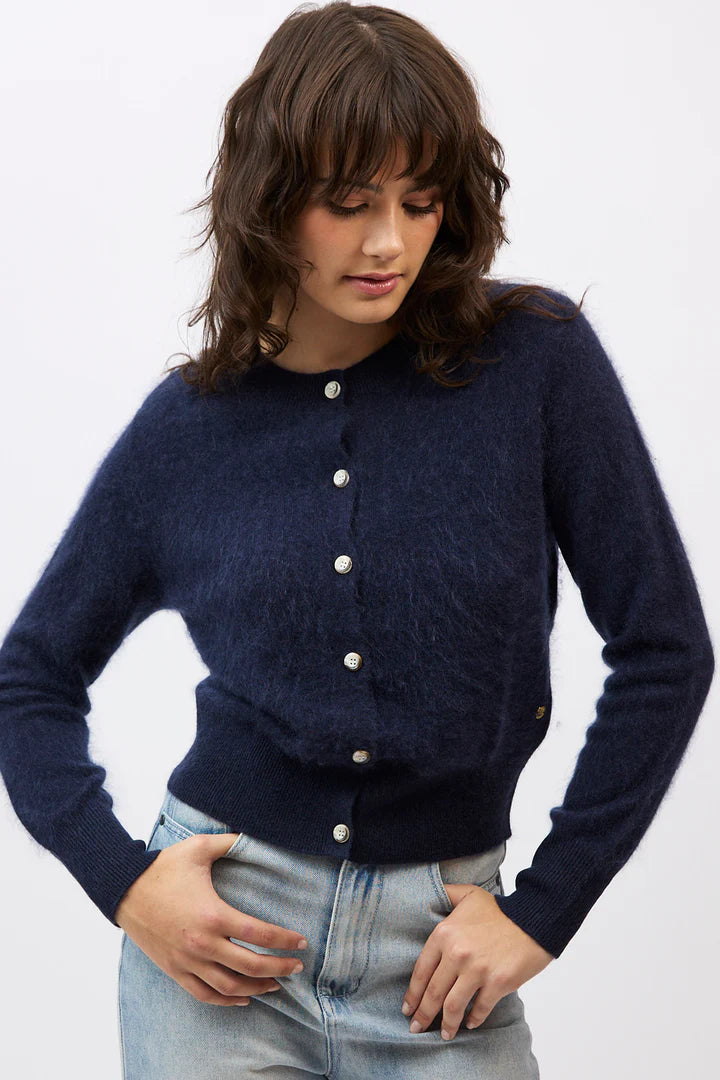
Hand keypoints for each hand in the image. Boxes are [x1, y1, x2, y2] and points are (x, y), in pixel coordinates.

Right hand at [115, 832, 307, 1005]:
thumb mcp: (198, 848)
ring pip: (229, 986)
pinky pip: (203, 994)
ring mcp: (187, 961)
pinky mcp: (174, 970)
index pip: (259, 934)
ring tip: (276, 985)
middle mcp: (202, 943)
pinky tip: (242, 998)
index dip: (284, 940)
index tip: (301, 942)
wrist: (124, 890)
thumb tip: (252, 835)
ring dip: (256, 988)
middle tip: (296, 967)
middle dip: (278, 968)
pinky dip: (226, 1000)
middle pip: (250, 966)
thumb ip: (229, 841)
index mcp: (213, 915)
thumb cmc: (163, 868)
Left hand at [402, 882, 553, 1040]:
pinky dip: (473, 1019)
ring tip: (444, 1034)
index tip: (407, 1007)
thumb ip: (446, 894)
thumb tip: (429, 893)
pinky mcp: (498, 984)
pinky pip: (480, 1009)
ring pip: (453, 1006)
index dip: (412, 993)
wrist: (535, 917)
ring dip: (446, 1024)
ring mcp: (477, 970)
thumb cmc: (500, 908)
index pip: (421, 970)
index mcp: (444, 933)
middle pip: (433, 993)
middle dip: (423, 1014)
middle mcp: (457, 954)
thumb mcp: (468, 894)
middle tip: (417, 1028)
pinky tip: (470, 1023)